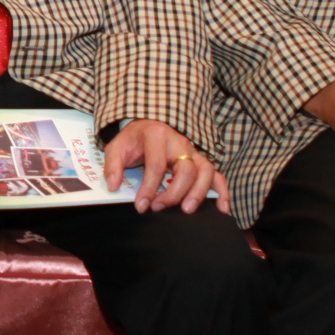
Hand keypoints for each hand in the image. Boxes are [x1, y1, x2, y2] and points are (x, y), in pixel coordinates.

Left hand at [104, 119, 226, 212]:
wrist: (148, 124)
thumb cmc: (133, 139)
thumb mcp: (117, 147)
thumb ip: (112, 165)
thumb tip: (114, 187)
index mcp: (157, 136)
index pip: (157, 165)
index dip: (149, 188)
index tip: (141, 206)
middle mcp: (179, 142)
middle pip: (186, 169)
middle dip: (174, 192)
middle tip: (159, 207)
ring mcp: (193, 151)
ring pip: (205, 171)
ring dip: (198, 192)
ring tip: (187, 210)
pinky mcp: (200, 161)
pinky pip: (217, 175)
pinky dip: (222, 191)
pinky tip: (222, 208)